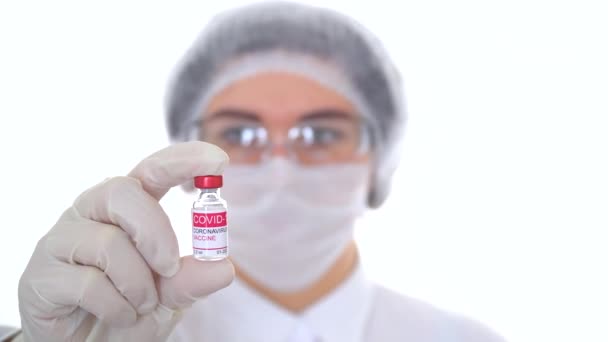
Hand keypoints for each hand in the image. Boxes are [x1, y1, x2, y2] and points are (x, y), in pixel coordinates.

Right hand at [17, 142, 233, 341]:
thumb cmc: (126, 312)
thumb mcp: (168, 297)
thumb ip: (189, 280)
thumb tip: (224, 269)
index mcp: (125, 209)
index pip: (151, 170)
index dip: (182, 161)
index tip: (218, 161)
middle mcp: (90, 215)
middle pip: (121, 192)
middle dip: (156, 232)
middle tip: (170, 267)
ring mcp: (62, 241)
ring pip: (107, 243)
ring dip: (138, 283)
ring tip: (141, 305)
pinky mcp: (41, 276)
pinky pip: (87, 282)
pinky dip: (116, 306)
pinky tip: (118, 315)